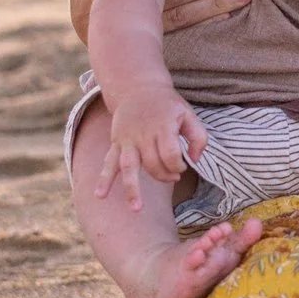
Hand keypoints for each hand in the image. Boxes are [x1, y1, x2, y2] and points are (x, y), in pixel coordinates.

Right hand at [94, 88, 207, 208]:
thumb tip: (196, 159)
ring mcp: (127, 140)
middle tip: (173, 177)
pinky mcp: (117, 143)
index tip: (183, 166)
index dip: (179, 166)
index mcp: (163, 127)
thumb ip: (198, 136)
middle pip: (152, 164)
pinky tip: (100, 195)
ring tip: (135, 209)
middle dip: (165, 176)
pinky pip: (109, 162)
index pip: (170, 155)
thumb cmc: (167, 105)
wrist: (138, 88)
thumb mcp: (188, 114)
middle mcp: (143, 135)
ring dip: (132, 189)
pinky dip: (104, 179)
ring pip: (129, 167)